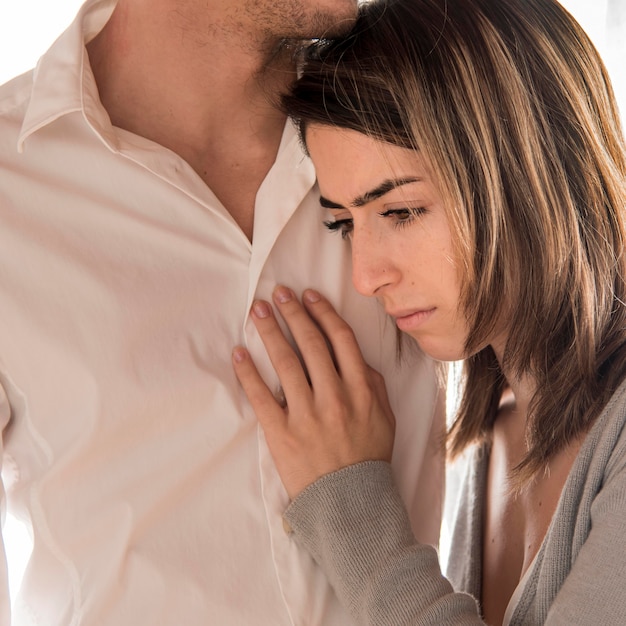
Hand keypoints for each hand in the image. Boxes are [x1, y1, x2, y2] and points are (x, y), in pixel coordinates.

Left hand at [232, 286, 395, 499]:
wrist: (351, 503)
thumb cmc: (368, 456)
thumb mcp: (385, 416)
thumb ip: (373, 383)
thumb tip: (355, 355)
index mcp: (361, 388)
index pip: (340, 339)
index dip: (322, 312)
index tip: (308, 296)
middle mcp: (334, 396)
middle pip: (311, 343)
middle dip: (293, 313)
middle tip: (278, 293)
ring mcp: (307, 414)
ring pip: (285, 363)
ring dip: (269, 332)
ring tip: (257, 311)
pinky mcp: (282, 433)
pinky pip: (261, 397)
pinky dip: (248, 373)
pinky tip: (239, 353)